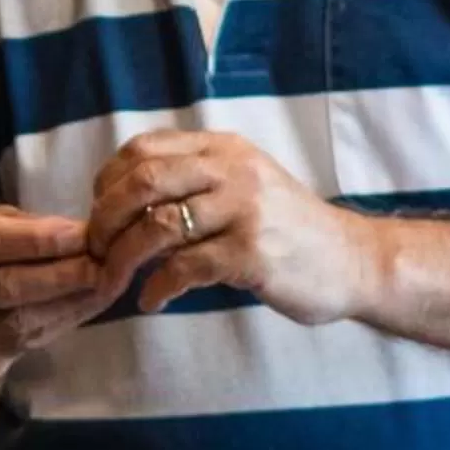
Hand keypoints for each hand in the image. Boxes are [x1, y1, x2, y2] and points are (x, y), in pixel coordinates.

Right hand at [0, 205, 123, 383]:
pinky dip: (72, 316)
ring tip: (110, 278)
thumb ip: (19, 224)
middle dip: (62, 271)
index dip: (37, 239)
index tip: (81, 232)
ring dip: (73, 298)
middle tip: (105, 257)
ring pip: (22, 317)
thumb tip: (76, 231)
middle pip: (4, 284)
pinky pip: (35, 335)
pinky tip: (98, 299)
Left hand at [84, 131, 377, 325]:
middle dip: (105, 220)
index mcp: (223, 148)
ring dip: (122, 258)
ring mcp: (245, 210)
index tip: (98, 214)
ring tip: (114, 281)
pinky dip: (158, 287)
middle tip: (95, 251)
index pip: (142, 150)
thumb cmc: (286, 229)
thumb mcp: (241, 185)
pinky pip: (185, 268)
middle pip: (142, 182)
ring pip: (157, 226)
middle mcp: (233, 170)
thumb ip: (190, 182)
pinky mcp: (253, 253)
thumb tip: (117, 202)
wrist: (354, 261)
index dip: (107, 182)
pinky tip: (151, 301)